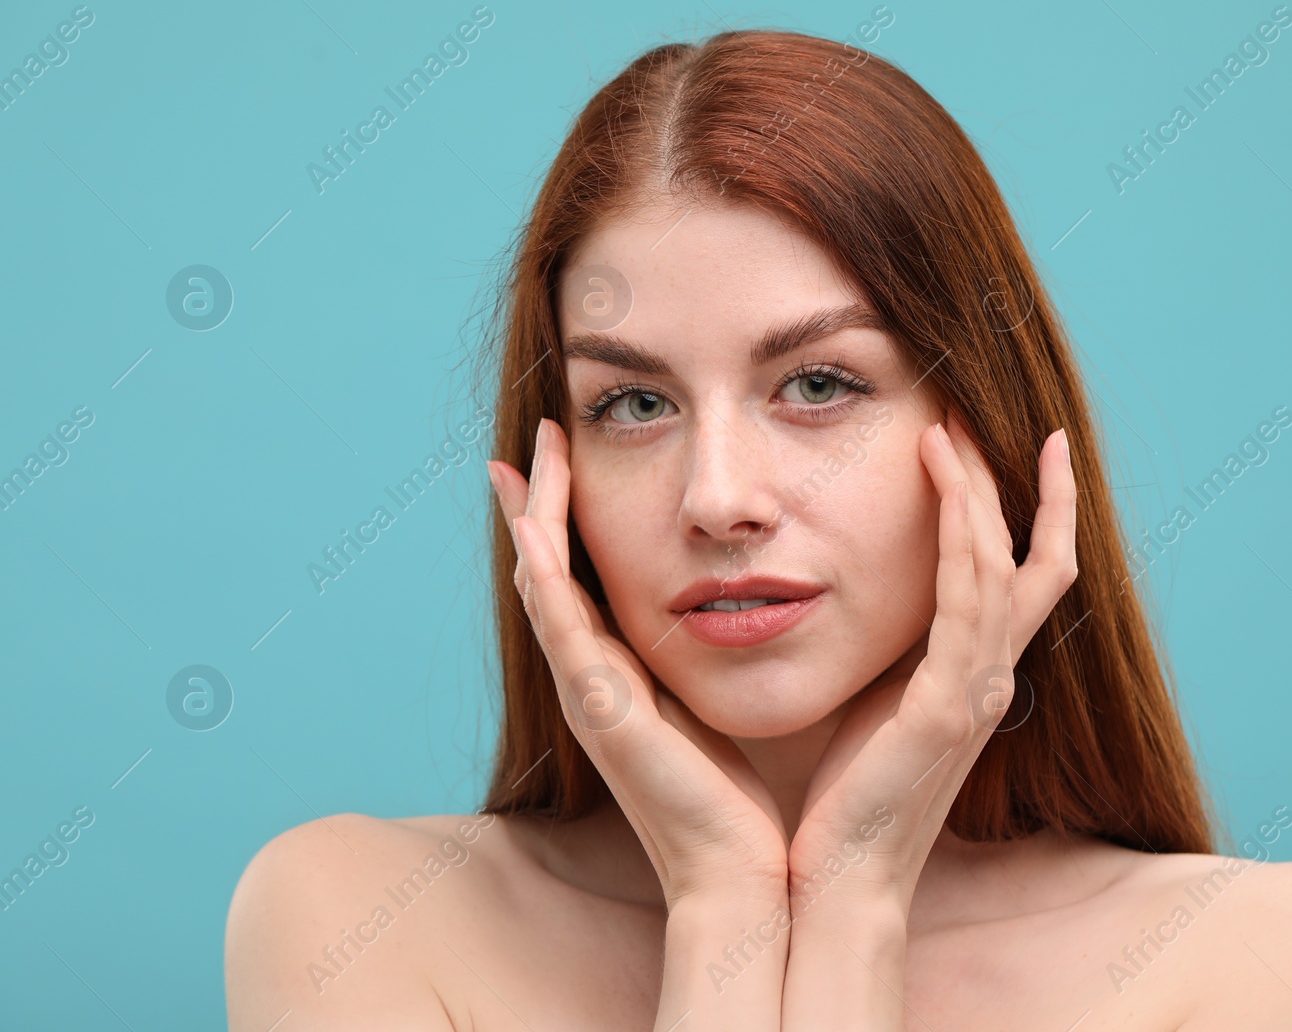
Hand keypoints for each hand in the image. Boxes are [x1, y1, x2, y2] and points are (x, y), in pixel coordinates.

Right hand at [487, 418, 790, 907]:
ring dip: (532, 519)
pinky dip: (544, 578)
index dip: (569, 518)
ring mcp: (591, 697)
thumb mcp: (717, 709)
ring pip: (544, 589)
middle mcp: (593, 682)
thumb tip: (742, 611)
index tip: (569, 455)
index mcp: (621, 679)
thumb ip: (712, 663)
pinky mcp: (605, 715)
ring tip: (528, 455)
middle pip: (549, 573)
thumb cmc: (742, 803)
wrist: (744, 877)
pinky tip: (533, 528)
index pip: (583, 580)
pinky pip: (563, 632)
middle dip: (539, 502)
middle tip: (537, 435)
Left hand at [786, 414, 1077, 919]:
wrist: (840, 879)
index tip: (1030, 443)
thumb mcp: (879, 702)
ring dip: (977, 494)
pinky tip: (946, 494)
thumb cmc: (847, 798)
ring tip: (945, 430)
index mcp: (978, 675)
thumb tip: (879, 597)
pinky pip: (967, 606)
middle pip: (1028, 556)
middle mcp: (994, 677)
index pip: (1029, 575)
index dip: (1040, 508)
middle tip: (972, 413)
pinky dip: (963, 543)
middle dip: (1008, 481)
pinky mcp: (948, 707)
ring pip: (1001, 568)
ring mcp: (978, 691)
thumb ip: (898, 651)